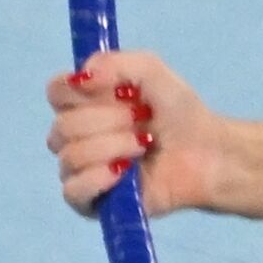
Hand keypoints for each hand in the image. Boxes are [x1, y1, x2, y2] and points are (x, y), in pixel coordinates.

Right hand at [46, 50, 226, 216]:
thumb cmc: (179, 112)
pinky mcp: (90, 201)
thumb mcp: (152, 72)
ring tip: (144, 144)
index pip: (55, 91)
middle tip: (140, 119)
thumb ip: (116, 62)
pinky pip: (73, 189)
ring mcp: (81, 169)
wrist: (206, 151)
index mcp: (86, 103)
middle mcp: (77, 135)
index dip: (78, 91)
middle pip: (62, 126)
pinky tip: (125, 170)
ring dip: (114, 146)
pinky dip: (100, 177)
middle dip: (108, 120)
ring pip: (70, 156)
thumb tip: (80, 77)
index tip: (113, 90)